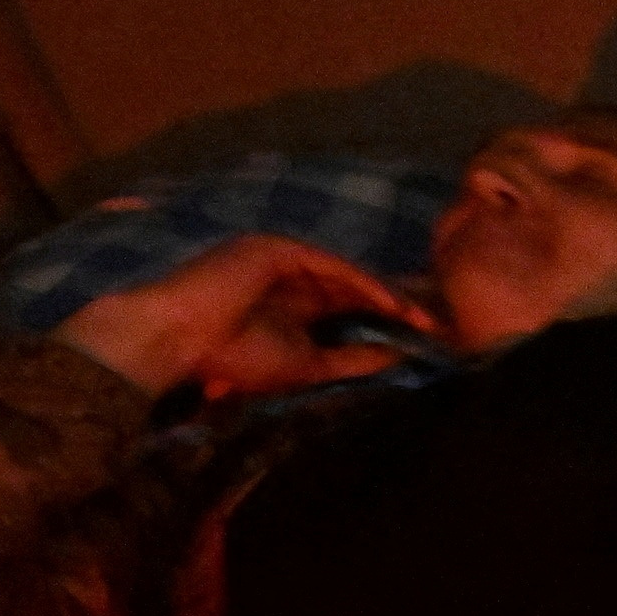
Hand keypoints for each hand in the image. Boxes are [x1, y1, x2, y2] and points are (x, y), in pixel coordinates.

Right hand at [55, 235, 410, 401]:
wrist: (175, 343)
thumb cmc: (229, 361)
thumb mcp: (305, 366)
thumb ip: (350, 360)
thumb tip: (399, 360)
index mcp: (291, 307)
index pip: (349, 311)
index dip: (386, 324)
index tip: (425, 343)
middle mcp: (289, 278)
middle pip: (354, 289)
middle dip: (396, 307)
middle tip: (441, 326)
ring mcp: (281, 259)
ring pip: (347, 277)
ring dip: (388, 297)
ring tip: (428, 319)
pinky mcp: (276, 249)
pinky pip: (332, 266)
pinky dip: (365, 285)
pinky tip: (396, 306)